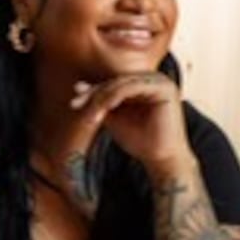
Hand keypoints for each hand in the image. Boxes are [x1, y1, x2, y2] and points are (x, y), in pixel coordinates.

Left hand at [68, 72, 194, 181]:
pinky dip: (117, 96)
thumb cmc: (141, 142)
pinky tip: (106, 108)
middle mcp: (154, 79)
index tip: (74, 103)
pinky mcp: (165, 88)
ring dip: (103, 97)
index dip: (92, 92)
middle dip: (94, 93)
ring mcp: (161, 81)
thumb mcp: (115, 119)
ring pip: (123, 83)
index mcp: (144, 84)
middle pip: (116, 82)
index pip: (113, 84)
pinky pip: (134, 87)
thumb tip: (79, 87)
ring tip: (91, 113)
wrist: (162, 160)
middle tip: (76, 104)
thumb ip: (100, 104)